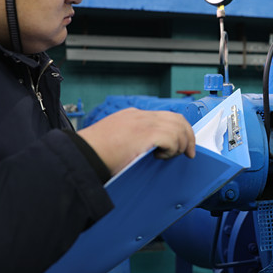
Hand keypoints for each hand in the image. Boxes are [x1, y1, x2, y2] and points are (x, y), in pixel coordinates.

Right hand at [76, 108, 195, 174]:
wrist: (83, 154)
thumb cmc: (93, 153)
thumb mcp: (113, 139)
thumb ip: (129, 138)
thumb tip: (144, 149)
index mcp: (132, 116)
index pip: (163, 116)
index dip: (176, 129)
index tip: (180, 142)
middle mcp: (140, 116)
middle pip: (176, 118)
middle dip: (187, 135)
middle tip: (189, 152)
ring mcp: (145, 123)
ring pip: (178, 127)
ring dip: (181, 144)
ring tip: (172, 155)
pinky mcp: (148, 133)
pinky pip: (173, 138)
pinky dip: (173, 149)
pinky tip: (162, 156)